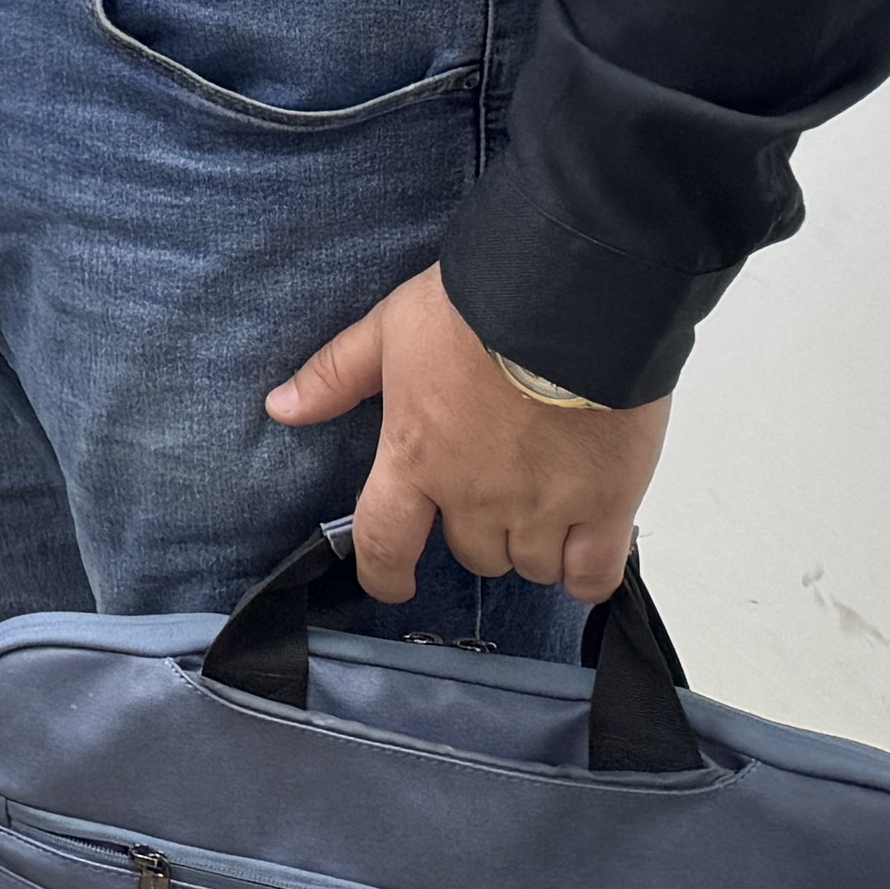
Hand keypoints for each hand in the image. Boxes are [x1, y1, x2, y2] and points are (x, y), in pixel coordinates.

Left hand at [270, 264, 671, 603]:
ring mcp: (542, 506)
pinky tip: (584, 554)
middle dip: (478, 533)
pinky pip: (594, 574)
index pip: (384, 541)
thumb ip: (335, 376)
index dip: (384, 575)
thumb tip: (282, 407)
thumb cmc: (477, 309)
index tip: (392, 584)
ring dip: (532, 548)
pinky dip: (587, 575)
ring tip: (544, 509)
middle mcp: (475, 496)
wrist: (566, 304)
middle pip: (474, 554)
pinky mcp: (607, 505)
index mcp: (415, 458)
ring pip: (532, 567)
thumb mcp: (387, 330)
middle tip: (494, 492)